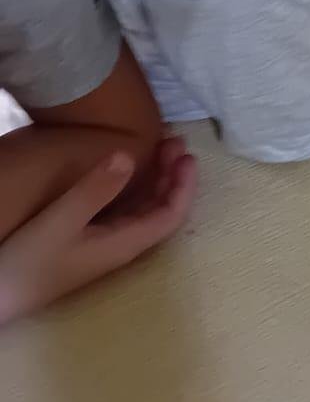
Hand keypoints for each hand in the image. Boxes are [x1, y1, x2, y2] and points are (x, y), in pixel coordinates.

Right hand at [0, 137, 195, 327]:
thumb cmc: (29, 259)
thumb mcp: (61, 221)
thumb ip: (96, 190)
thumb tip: (129, 155)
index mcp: (125, 244)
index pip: (171, 215)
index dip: (184, 185)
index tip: (187, 154)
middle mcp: (122, 247)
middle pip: (161, 211)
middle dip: (173, 176)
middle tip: (173, 141)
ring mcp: (104, 246)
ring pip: (144, 210)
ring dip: (156, 180)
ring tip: (159, 148)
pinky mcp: (87, 243)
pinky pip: (124, 211)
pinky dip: (134, 188)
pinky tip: (125, 171)